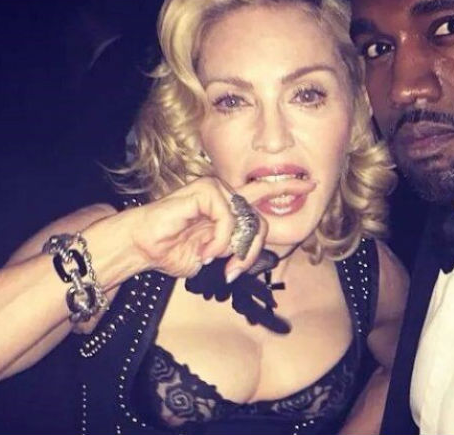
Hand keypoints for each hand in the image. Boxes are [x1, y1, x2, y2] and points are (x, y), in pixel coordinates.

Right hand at [125, 176, 314, 279]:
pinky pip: (229, 217)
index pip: (263, 194)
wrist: (142, 247)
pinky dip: (219, 241)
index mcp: (228, 206)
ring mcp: (215, 189)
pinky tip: (203, 250)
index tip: (310, 184)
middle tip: (235, 268)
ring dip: (233, 249)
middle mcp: (224, 194)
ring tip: (211, 259)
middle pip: (261, 217)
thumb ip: (236, 251)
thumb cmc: (173, 251)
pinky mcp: (204, 190)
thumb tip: (252, 256)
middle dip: (254, 249)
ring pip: (247, 220)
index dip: (287, 188)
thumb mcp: (214, 257)